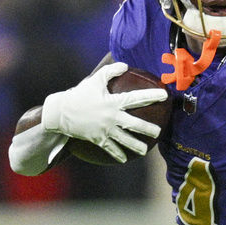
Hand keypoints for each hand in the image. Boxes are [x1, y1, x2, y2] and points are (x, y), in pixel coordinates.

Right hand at [40, 62, 168, 161]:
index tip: (164, 95)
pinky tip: (124, 159)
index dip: (151, 96)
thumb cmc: (79, 94)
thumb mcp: (94, 79)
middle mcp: (111, 117)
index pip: (136, 98)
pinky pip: (110, 148)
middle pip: (134, 124)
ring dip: (136, 146)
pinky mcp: (98, 139)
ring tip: (144, 150)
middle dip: (148, 129)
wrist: (60, 113)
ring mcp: (105, 130)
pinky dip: (117, 154)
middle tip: (159, 131)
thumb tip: (125, 65)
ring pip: (124, 140)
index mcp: (113, 102)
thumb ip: (110, 71)